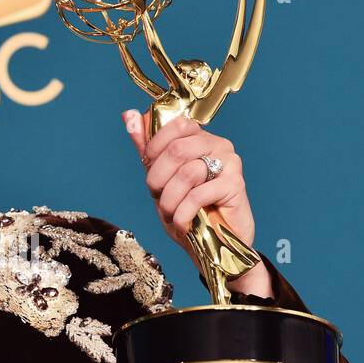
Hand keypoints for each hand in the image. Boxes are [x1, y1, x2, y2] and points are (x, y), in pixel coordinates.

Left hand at [122, 108, 255, 251]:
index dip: (154, 150)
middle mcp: (218, 144)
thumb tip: (128, 115)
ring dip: (169, 201)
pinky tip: (183, 224)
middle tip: (158, 197)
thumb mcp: (161, 180)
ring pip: (186, 173)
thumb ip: (147, 150)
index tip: (150, 174)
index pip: (174, 126)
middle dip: (157, 179)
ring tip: (170, 214)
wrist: (213, 247)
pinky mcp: (236, 184)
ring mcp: (230, 163)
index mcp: (200, 138)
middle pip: (177, 150)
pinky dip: (182, 214)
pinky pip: (198, 194)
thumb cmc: (188, 212)